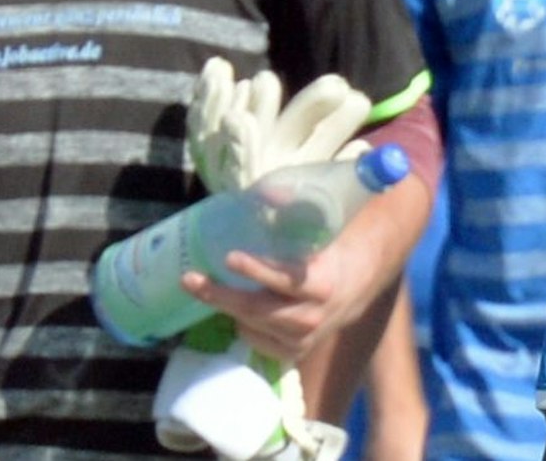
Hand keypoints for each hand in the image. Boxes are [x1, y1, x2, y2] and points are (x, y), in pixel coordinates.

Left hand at [181, 228, 384, 365]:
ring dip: (224, 306)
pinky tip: (234, 309)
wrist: (355, 288)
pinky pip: (256, 341)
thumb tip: (268, 193)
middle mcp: (313, 316)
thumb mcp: (322, 231)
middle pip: (257, 308)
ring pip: (251, 324)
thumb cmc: (331, 252)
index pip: (286, 278)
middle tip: (190, 278)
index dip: (257, 269)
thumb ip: (298, 212)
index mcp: (323, 283)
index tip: (229, 257)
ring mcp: (303, 339)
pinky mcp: (294, 352)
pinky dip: (241, 325)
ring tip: (200, 287)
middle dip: (220, 294)